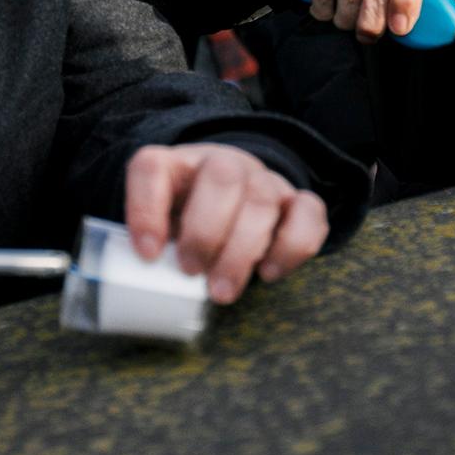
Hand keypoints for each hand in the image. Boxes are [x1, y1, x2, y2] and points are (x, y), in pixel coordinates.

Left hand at [122, 143, 329, 303]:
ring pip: (263, 197)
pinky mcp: (298, 200)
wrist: (234, 203)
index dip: (145, 208)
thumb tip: (148, 286)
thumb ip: (157, 246)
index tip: (147, 253)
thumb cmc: (190, 224)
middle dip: (205, 231)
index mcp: (176, 165)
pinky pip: (309, 212)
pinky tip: (268, 273)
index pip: (152, 167)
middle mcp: (222, 163)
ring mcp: (264, 179)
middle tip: (191, 271)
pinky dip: (290, 247)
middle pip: (221, 176)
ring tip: (221, 291)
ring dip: (241, 249)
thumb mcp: (164, 228)